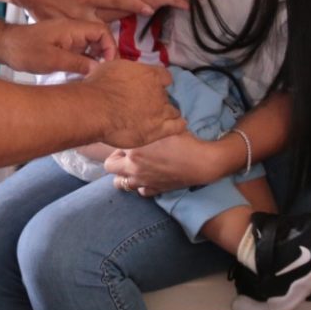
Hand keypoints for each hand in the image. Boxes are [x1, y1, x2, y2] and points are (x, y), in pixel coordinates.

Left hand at [0, 17, 116, 75]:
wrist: (6, 46)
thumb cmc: (25, 50)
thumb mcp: (52, 60)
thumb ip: (78, 63)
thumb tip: (99, 69)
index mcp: (72, 28)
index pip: (102, 32)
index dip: (110, 47)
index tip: (109, 64)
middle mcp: (73, 30)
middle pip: (100, 38)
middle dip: (106, 55)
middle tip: (104, 73)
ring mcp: (69, 37)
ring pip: (92, 46)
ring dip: (97, 59)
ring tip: (95, 76)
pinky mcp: (64, 45)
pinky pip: (82, 51)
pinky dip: (86, 61)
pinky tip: (83, 74)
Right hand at [82, 60, 186, 148]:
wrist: (95, 109)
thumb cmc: (98, 87)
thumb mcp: (112, 68)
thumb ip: (125, 71)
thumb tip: (124, 72)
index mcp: (149, 75)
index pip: (164, 76)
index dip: (159, 82)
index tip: (154, 86)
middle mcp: (158, 92)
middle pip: (166, 96)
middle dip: (159, 100)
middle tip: (149, 106)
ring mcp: (160, 111)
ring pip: (173, 111)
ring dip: (168, 114)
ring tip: (163, 118)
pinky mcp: (158, 130)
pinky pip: (177, 126)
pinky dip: (178, 125)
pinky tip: (178, 126)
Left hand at [104, 131, 225, 194]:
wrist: (201, 162)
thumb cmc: (184, 141)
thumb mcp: (164, 126)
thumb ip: (148, 125)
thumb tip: (140, 118)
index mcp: (133, 149)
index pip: (112, 146)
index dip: (120, 140)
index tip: (129, 138)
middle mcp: (133, 167)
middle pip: (110, 167)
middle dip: (116, 159)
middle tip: (127, 153)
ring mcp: (143, 181)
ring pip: (120, 183)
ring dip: (124, 175)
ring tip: (134, 167)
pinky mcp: (154, 190)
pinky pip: (140, 191)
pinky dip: (141, 185)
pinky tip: (149, 176)